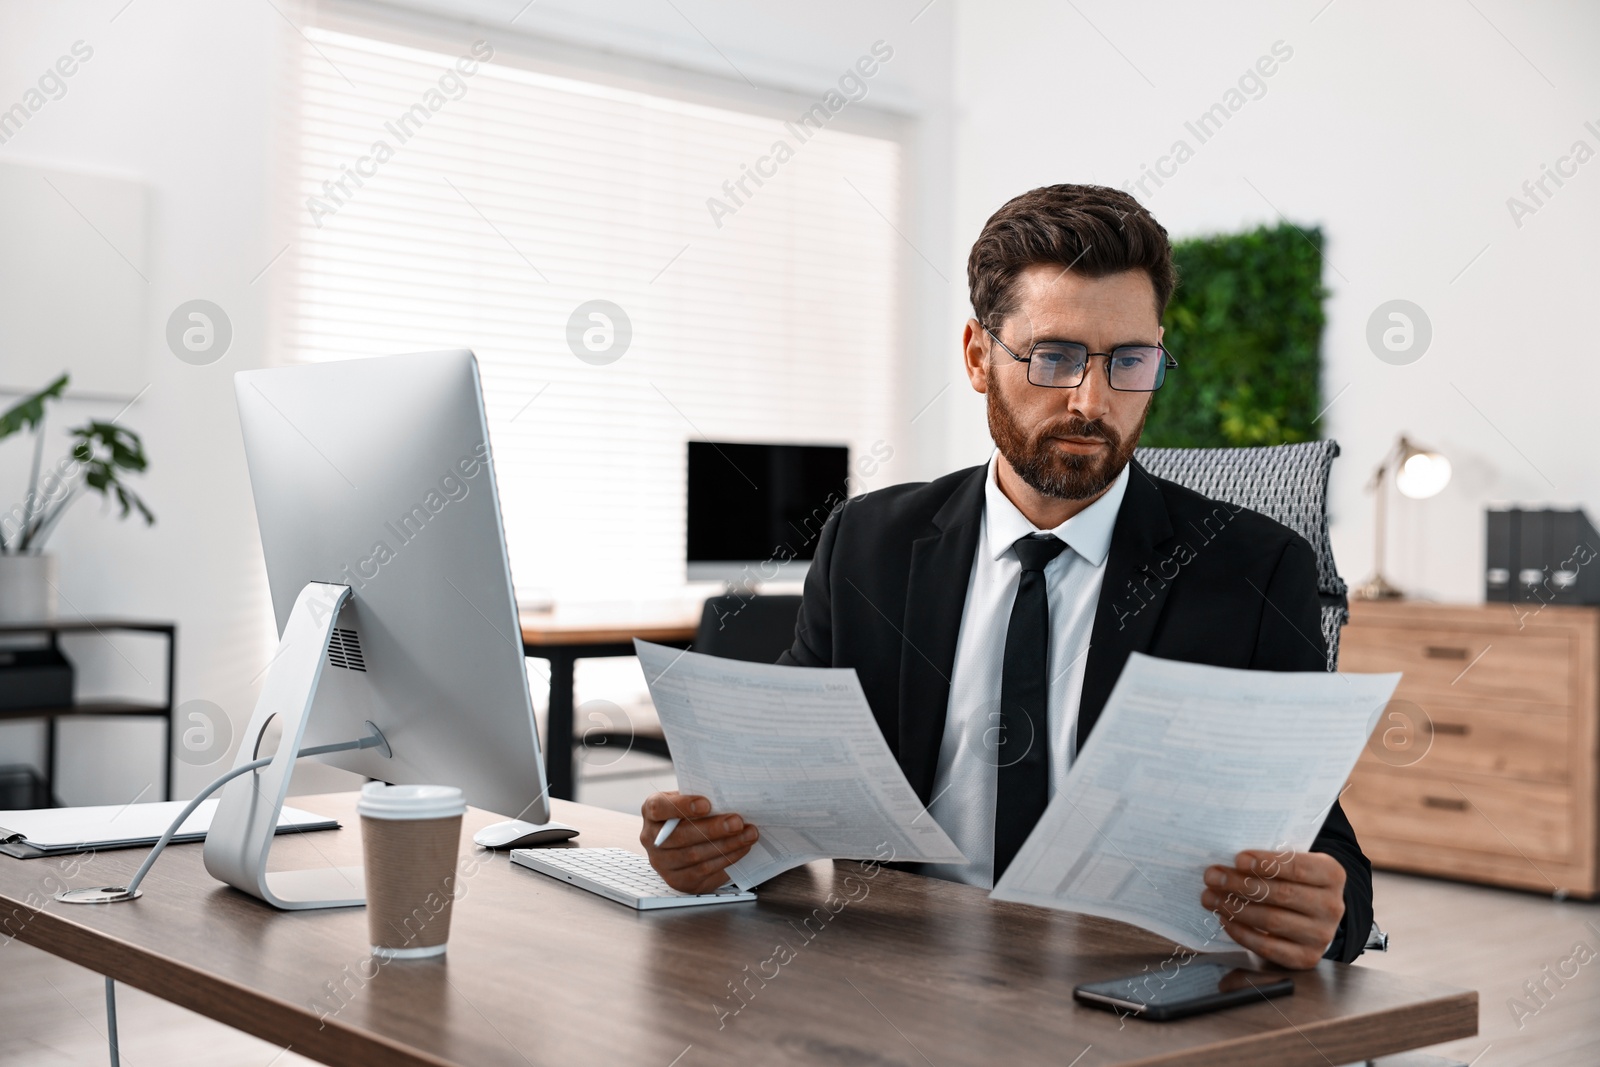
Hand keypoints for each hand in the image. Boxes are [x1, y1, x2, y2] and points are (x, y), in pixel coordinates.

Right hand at [640, 792, 759, 893]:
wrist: (687, 840)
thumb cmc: (691, 814)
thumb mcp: (690, 800)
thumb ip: (701, 797)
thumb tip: (729, 797)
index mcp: (651, 812)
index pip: (659, 808)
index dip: (682, 806)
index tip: (707, 804)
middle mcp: (651, 839)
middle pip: (680, 836)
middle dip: (712, 829)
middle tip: (737, 821)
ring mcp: (662, 862)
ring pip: (694, 856)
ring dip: (726, 845)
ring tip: (748, 834)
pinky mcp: (678, 880)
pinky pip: (704, 870)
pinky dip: (727, 858)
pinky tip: (742, 848)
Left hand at [1200, 849, 1345, 969]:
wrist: (1314, 915)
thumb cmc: (1295, 881)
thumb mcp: (1294, 863)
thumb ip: (1272, 861)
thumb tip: (1230, 862)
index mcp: (1332, 875)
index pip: (1298, 867)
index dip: (1266, 863)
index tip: (1238, 859)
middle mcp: (1332, 907)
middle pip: (1281, 894)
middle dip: (1240, 885)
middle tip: (1212, 877)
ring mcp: (1321, 935)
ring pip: (1272, 921)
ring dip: (1235, 908)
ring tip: (1210, 897)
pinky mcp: (1306, 958)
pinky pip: (1268, 947)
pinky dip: (1241, 932)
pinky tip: (1224, 918)